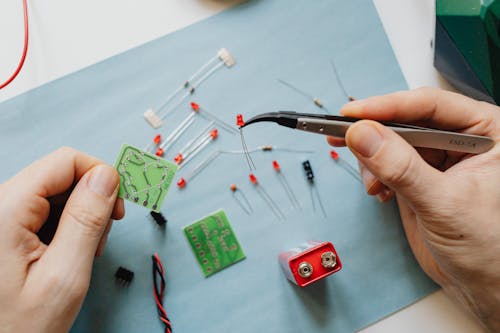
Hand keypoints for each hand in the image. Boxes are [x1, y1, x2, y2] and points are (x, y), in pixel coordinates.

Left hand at [0, 147, 123, 332]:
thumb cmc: (17, 327)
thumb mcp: (64, 276)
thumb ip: (86, 220)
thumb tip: (107, 176)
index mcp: (7, 209)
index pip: (65, 161)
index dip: (100, 175)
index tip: (120, 203)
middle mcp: (1, 205)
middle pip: (62, 175)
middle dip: (93, 200)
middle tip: (103, 235)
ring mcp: (3, 216)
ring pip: (57, 193)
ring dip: (82, 215)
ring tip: (86, 250)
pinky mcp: (8, 228)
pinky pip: (46, 211)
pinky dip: (68, 226)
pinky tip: (72, 250)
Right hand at [328, 87, 499, 331]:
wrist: (482, 284)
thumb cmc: (489, 247)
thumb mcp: (443, 203)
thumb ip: (401, 168)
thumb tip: (364, 135)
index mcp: (486, 132)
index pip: (431, 106)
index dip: (388, 107)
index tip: (353, 114)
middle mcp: (461, 140)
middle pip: (406, 119)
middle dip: (374, 134)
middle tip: (344, 136)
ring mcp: (437, 158)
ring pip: (391, 141)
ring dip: (372, 159)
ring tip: (374, 184)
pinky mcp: (418, 176)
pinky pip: (385, 162)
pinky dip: (373, 174)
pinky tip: (379, 191)